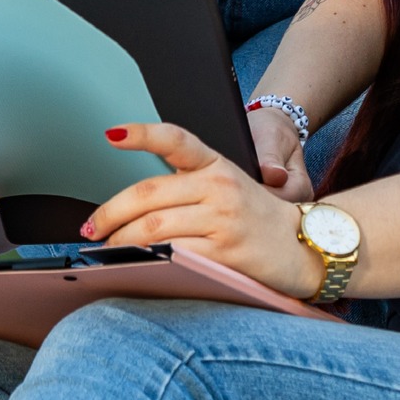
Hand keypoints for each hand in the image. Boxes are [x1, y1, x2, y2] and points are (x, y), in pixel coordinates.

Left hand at [83, 122, 321, 299]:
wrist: (308, 247)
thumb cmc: (260, 220)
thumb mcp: (229, 188)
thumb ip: (187, 187)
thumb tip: (133, 205)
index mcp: (217, 164)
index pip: (175, 140)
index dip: (141, 134)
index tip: (112, 134)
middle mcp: (219, 186)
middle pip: (147, 195)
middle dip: (110, 213)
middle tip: (91, 227)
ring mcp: (223, 219)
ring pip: (152, 228)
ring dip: (119, 242)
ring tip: (106, 249)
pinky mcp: (225, 252)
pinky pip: (172, 254)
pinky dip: (145, 261)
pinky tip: (134, 265)